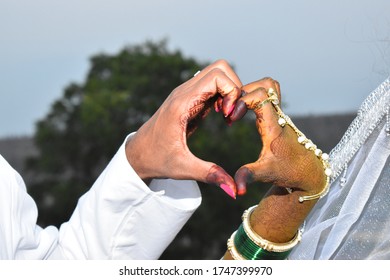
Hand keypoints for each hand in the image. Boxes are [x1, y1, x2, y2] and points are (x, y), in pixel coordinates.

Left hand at [125, 60, 241, 197]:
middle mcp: (184, 91)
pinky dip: (223, 95)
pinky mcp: (189, 98)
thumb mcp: (184, 169)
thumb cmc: (157, 159)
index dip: (231, 92)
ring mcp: (186, 92)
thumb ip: (210, 175)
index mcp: (182, 102)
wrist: (137, 154)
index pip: (217, 75)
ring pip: (217, 73)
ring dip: (229, 91)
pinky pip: (212, 85)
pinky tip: (220, 116)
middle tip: (231, 114)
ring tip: (227, 116)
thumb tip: (234, 191)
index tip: (228, 117)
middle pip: (220, 68)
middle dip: (235, 87)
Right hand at [233, 78, 325, 198]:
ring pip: (269, 86)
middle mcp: (278, 115)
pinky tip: (242, 113)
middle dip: (244, 92)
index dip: (242, 100)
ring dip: (250, 92)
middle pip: (266, 84)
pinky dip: (253, 97)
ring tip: (237, 109)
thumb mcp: (266, 174)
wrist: (308, 172)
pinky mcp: (278, 117)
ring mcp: (279, 114)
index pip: (261, 95)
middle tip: (233, 110)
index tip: (232, 118)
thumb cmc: (289, 172)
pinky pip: (267, 96)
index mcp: (274, 124)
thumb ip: (249, 177)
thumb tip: (237, 189)